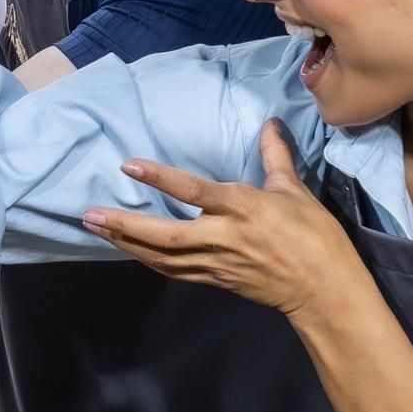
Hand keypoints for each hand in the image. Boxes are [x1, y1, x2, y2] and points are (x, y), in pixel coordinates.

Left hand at [82, 125, 363, 318]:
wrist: (324, 290)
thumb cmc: (315, 237)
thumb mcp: (295, 190)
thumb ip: (274, 155)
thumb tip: (268, 122)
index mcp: (243, 209)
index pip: (194, 191)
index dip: (161, 178)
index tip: (128, 165)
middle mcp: (223, 237)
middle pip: (164, 233)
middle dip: (125, 225)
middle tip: (89, 215)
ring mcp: (215, 262)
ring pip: (161, 256)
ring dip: (126, 243)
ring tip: (95, 228)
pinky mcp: (213, 280)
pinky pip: (173, 270)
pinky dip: (146, 259)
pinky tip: (126, 248)